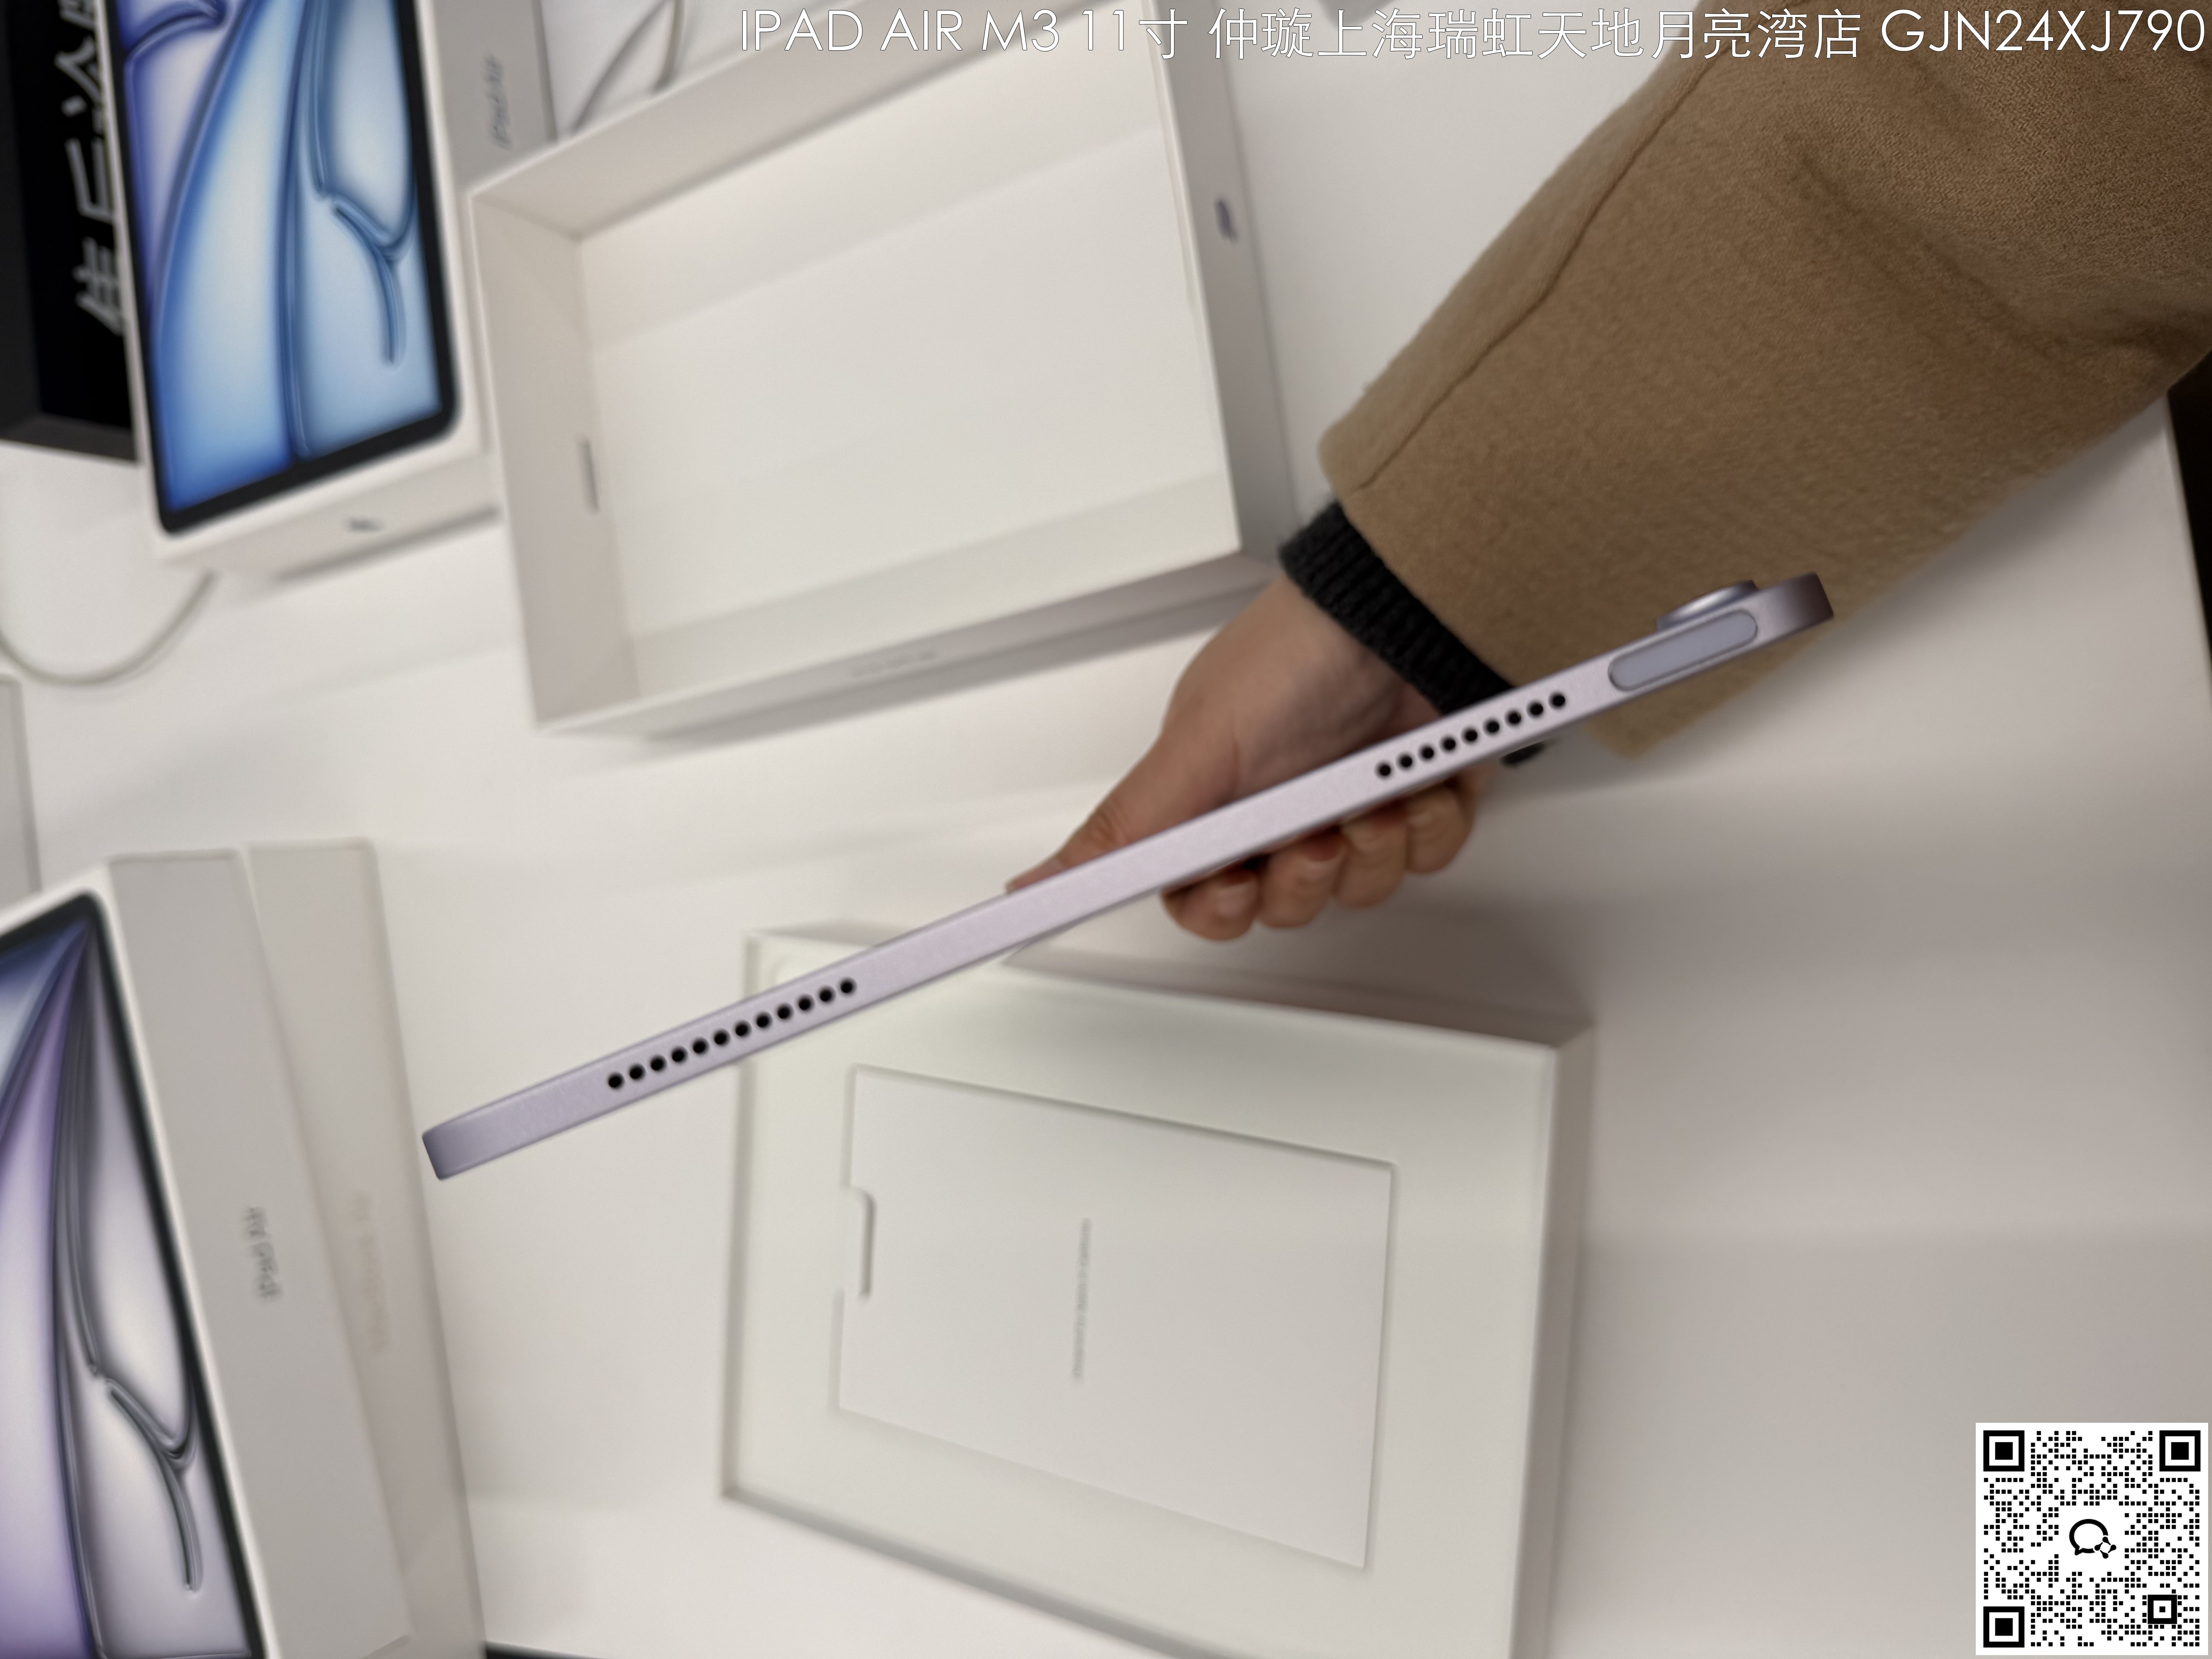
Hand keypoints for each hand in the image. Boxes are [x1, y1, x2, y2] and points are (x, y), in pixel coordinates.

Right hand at [1010, 575, 1487, 939]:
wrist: (1409, 619)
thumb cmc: (1299, 656)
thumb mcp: (1198, 746)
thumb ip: (1123, 828)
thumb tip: (1033, 882)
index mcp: (1213, 799)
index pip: (1196, 894)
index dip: (1216, 907)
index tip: (1234, 889)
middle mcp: (1276, 810)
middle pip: (1278, 906)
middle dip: (1300, 878)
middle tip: (1312, 835)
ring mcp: (1346, 809)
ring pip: (1354, 891)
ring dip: (1368, 849)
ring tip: (1370, 797)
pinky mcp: (1412, 806)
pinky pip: (1420, 861)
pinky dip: (1423, 827)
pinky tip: (1412, 786)